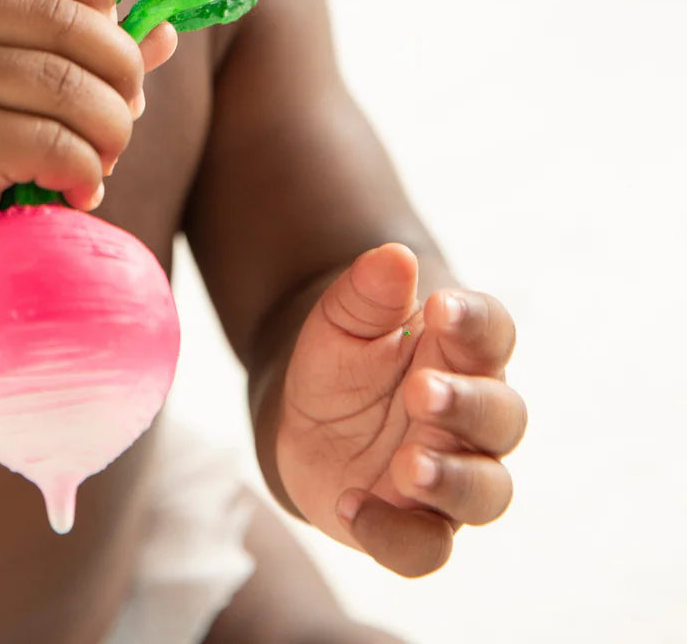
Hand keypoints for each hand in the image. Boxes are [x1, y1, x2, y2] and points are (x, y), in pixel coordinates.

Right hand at [0, 0, 177, 261]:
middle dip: (122, 77)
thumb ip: (82, 48)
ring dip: (111, 132)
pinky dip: (86, 172)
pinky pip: (57, 145)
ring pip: (73, 89)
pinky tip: (76, 189)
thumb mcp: (17, 74)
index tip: (108, 33)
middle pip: (72, 25)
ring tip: (103, 159)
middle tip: (121, 118)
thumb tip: (164, 32)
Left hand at [272, 243, 526, 575]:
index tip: (440, 306)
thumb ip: (366, 291)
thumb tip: (393, 257)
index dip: (475, 320)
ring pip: (486, 491)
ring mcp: (451, 474)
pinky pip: (426, 547)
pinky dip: (395, 534)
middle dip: (467, 405)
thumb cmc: (341, 359)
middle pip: (502, 415)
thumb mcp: (340, 319)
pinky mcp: (417, 524)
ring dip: (453, 480)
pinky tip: (351, 505)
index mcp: (461, 354)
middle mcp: (471, 418)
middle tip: (422, 390)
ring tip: (409, 464)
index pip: (492, 333)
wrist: (304, 419)